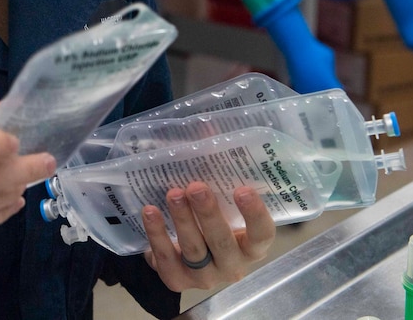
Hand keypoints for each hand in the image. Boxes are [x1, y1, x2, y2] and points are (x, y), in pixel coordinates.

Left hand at [141, 182, 275, 291]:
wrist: (184, 254)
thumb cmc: (210, 221)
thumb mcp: (220, 202)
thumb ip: (218, 171)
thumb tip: (208, 132)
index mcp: (251, 247)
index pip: (262, 235)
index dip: (255, 215)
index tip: (243, 189)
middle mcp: (232, 266)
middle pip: (222, 243)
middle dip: (208, 214)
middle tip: (196, 187)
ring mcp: (205, 277)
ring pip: (194, 251)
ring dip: (182, 220)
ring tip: (172, 194)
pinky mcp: (178, 281)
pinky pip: (167, 260)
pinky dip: (157, 235)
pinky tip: (150, 212)